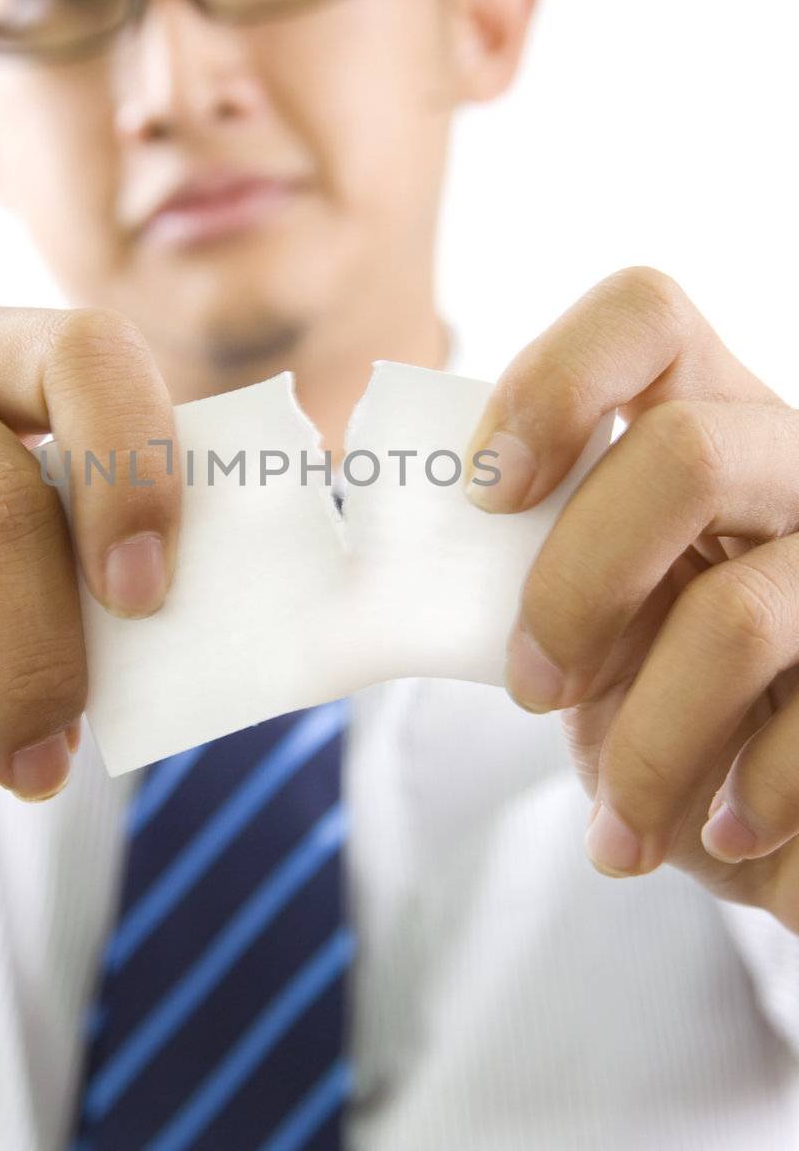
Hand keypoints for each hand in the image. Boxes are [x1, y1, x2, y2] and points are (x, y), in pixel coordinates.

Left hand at [462, 266, 798, 932]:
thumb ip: (531, 566)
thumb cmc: (660, 693)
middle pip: (687, 454)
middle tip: (532, 687)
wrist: (767, 806)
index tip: (487, 492)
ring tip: (616, 824)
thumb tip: (393, 566)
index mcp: (709, 423)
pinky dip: (738, 799)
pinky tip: (717, 834)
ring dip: (647, 742)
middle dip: (577, 587)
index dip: (554, 381)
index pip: (647, 316)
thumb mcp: (593, 620)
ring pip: (740, 615)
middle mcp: (795, 467)